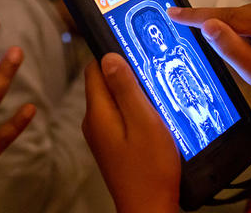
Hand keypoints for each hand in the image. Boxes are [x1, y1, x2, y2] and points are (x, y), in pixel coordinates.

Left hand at [83, 53, 179, 212]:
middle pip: (105, 83)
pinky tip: (154, 116)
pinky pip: (120, 116)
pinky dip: (135, 111)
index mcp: (97, 112)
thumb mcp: (143, 121)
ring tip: (157, 96)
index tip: (137, 52)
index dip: (114, 55)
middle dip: (128, 75)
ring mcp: (101, 134)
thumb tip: (109, 57)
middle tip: (154, 75)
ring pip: (115, 100)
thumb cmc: (150, 169)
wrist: (149, 208)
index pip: (94, 68)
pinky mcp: (112, 144)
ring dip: (134, 94)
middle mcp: (93, 121)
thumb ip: (125, 88)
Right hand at [168, 0, 250, 114]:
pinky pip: (249, 17)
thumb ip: (230, 48)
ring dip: (235, 34)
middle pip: (232, 16)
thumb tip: (207, 25)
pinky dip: (243, 31)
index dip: (196, 15)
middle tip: (240, 59)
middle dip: (223, 34)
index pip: (226, 16)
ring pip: (239, 16)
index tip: (173, 12)